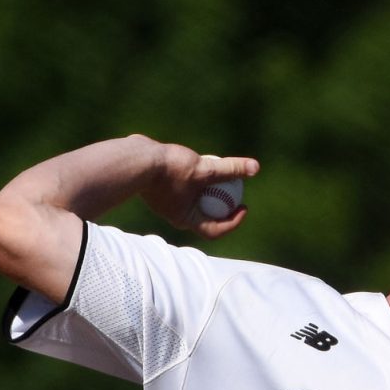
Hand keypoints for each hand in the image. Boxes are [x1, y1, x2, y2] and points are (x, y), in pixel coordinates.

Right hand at [140, 147, 259, 239]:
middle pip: (206, 217)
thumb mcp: (205, 170)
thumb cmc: (169, 169)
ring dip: (208, 193)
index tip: (244, 207)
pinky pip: (182, 189)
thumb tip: (255, 168)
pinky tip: (199, 164)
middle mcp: (176, 215)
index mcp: (186, 220)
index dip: (234, 222)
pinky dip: (193, 181)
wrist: (134, 159)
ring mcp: (166, 202)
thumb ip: (229, 170)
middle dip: (223, 207)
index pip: (216, 230)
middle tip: (236, 193)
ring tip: (218, 176)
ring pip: (193, 202)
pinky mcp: (160, 188)